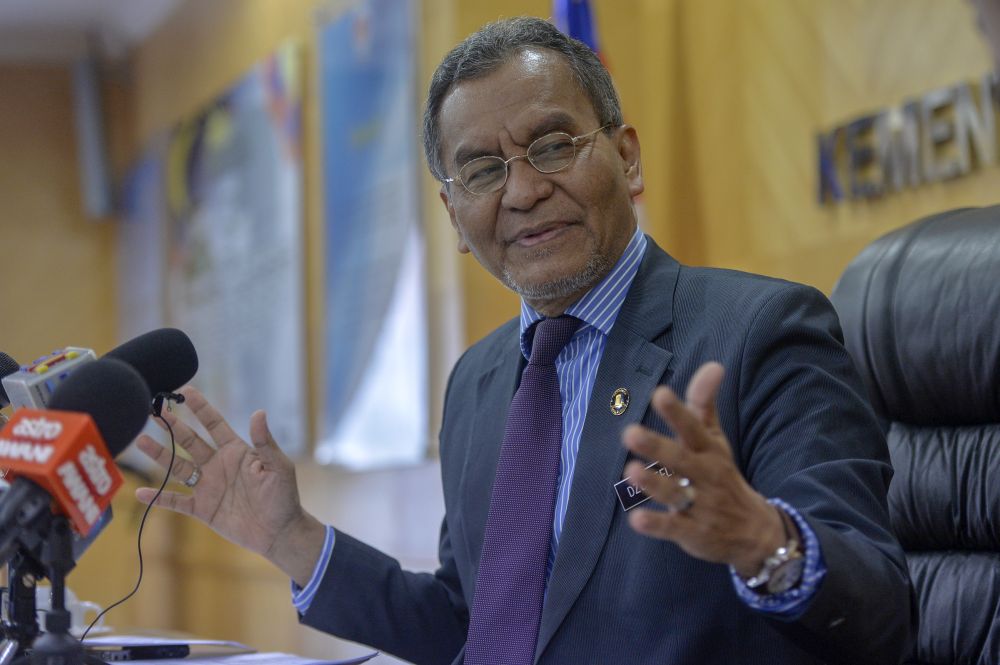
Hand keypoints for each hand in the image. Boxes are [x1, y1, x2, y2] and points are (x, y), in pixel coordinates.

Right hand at [134, 386, 325, 585]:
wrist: (279, 531)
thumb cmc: (283, 496)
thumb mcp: (277, 466)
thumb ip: (265, 442)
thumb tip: (259, 412)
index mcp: (236, 452)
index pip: (214, 424)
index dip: (201, 408)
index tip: (186, 390)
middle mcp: (218, 465)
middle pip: (190, 441)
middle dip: (173, 426)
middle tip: (154, 411)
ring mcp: (208, 486)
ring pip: (178, 467)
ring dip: (160, 455)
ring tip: (140, 440)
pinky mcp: (203, 509)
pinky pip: (176, 501)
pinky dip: (159, 497)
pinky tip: (140, 492)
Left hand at [622, 362, 784, 576]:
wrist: (754, 531)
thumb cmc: (721, 475)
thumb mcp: (715, 439)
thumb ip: (705, 403)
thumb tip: (713, 364)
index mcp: (708, 451)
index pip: (693, 428)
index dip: (677, 413)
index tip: (660, 394)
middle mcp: (704, 476)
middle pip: (680, 459)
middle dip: (656, 446)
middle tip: (629, 433)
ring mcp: (700, 505)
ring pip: (674, 493)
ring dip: (653, 483)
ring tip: (630, 471)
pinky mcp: (692, 532)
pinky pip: (673, 528)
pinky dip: (656, 525)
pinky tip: (636, 518)